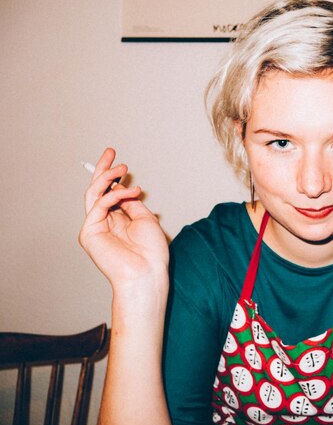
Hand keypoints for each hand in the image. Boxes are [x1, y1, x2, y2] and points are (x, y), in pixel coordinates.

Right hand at [79, 148, 168, 294]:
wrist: (147, 272)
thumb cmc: (151, 252)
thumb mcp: (145, 219)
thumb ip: (131, 203)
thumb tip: (124, 189)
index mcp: (117, 220)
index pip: (109, 193)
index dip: (111, 177)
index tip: (118, 162)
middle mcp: (103, 223)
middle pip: (97, 191)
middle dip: (103, 170)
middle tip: (110, 152)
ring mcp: (95, 227)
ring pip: (94, 195)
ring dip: (107, 178)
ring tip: (122, 168)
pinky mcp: (89, 233)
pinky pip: (99, 206)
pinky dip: (114, 196)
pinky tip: (129, 192)